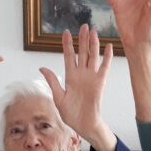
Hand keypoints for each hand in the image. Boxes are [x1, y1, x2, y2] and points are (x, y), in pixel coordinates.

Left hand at [40, 25, 116, 150]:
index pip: (69, 56)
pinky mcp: (100, 82)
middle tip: (84, 25)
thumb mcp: (58, 97)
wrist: (84, 124)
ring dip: (93, 44)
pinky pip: (105, 67)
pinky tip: (108, 46)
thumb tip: (42, 67)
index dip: (67, 44)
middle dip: (82, 39)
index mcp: (70, 76)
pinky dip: (107, 57)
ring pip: (92, 56)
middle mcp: (81, 74)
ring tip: (94, 31)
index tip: (66, 32)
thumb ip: (52, 81)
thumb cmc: (71, 114)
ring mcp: (91, 77)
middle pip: (82, 52)